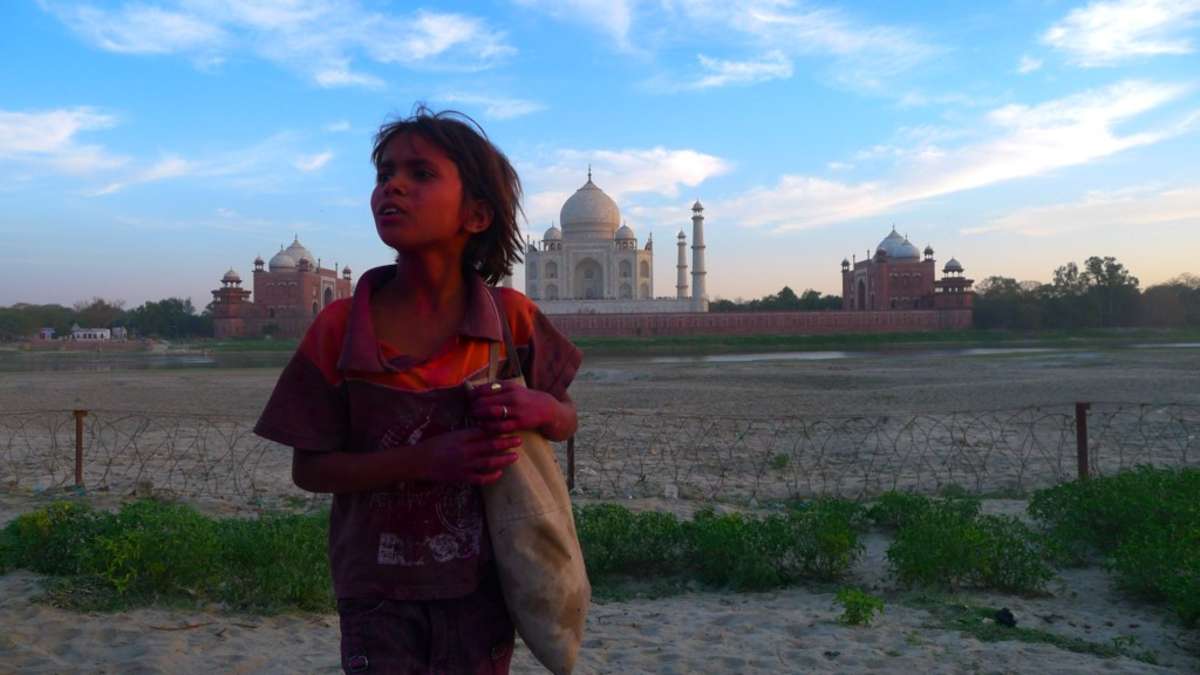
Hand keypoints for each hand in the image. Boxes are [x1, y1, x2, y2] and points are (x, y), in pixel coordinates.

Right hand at [403, 428, 520, 484]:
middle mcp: (465, 450)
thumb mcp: (451, 434)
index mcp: (462, 437)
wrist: (418, 461)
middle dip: (507, 443)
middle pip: (491, 446)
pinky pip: (480, 478)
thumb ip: (467, 433)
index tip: (509, 428)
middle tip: (519, 440)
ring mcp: (464, 465)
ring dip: (504, 459)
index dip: (499, 431)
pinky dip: (491, 476)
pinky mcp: (462, 477)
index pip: (485, 432)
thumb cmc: (433, 445)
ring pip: (489, 462)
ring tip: (515, 456)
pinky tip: (499, 473)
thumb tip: (485, 430)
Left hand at [468, 381, 555, 434]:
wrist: (546, 408)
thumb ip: (496, 388)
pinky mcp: (519, 423)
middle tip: (470, 411)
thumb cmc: (524, 398)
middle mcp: (512, 396)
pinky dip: (489, 427)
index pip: (484, 389)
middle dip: (474, 407)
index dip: (473, 395)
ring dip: (479, 416)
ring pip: (491, 413)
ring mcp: (516, 410)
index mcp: (509, 386)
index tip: (469, 400)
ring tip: (475, 418)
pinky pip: (500, 426)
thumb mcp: (512, 388)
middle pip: (485, 401)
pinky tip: (484, 426)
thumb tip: (474, 389)